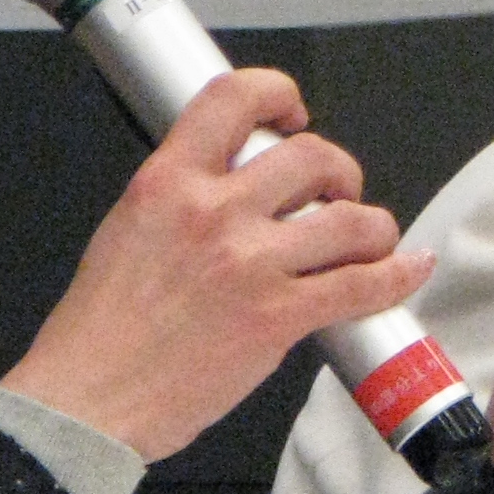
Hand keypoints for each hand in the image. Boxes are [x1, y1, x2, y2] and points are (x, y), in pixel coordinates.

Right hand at [0, 69, 432, 460]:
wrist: (87, 400)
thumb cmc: (97, 333)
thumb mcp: (126, 232)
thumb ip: (180, 201)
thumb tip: (228, 190)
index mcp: (166, 183)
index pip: (234, 98)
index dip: (278, 93)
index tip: (291, 114)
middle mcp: (213, 212)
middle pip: (311, 157)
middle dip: (338, 171)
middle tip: (336, 191)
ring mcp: (250, 264)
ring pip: (350, 218)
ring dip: (372, 226)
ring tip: (368, 237)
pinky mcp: (277, 317)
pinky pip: (360, 285)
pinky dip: (396, 275)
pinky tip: (406, 268)